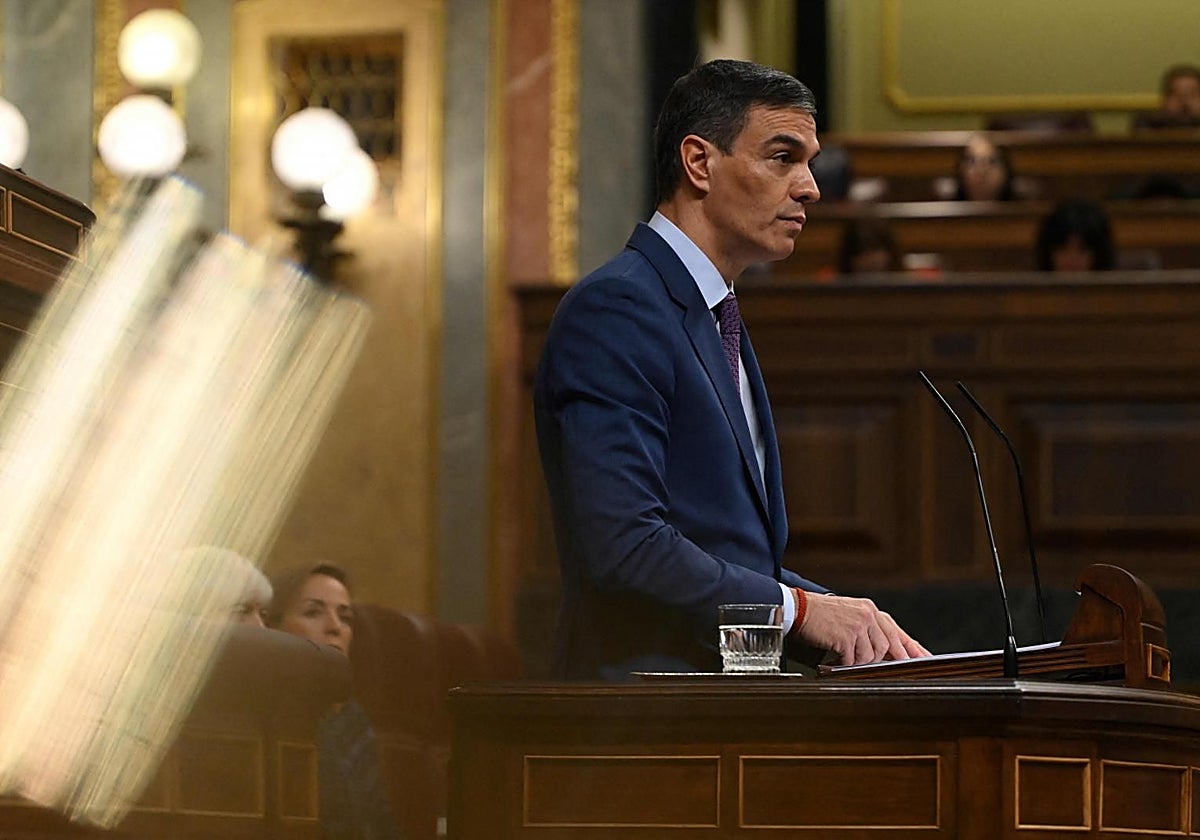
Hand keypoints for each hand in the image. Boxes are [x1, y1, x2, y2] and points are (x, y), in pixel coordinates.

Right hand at [793, 592, 929, 664]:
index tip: (923, 659)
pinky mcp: (846, 636)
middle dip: (882, 660)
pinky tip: (835, 658)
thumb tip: (884, 652)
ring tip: (844, 657)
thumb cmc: (820, 614)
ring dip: (858, 661)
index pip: (897, 632)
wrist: (798, 608)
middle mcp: (868, 614)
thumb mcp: (849, 615)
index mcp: (870, 609)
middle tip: (875, 668)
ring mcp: (858, 625)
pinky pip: (853, 659)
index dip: (912, 648)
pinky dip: (844, 663)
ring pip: (871, 656)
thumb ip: (868, 629)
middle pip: (887, 646)